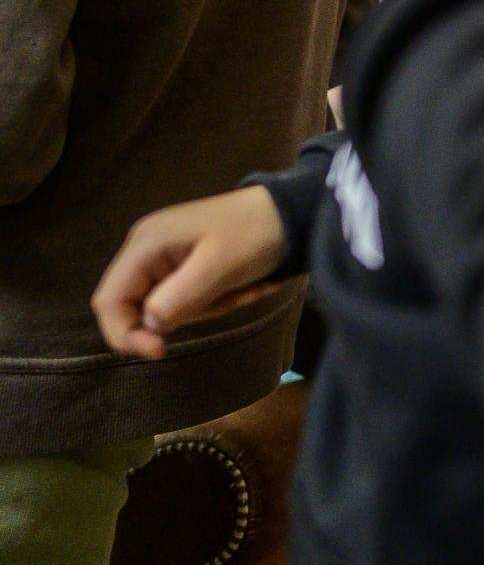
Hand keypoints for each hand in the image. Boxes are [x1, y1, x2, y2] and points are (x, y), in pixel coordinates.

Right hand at [92, 186, 288, 359]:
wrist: (293, 214)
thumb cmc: (256, 232)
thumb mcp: (221, 266)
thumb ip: (181, 297)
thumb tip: (149, 326)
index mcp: (146, 245)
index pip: (109, 301)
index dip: (126, 333)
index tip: (160, 351)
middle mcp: (147, 251)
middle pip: (139, 308)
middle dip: (184, 314)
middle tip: (226, 298)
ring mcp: (166, 259)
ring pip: (169, 309)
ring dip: (209, 307)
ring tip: (246, 287)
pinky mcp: (187, 268)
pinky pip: (190, 300)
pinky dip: (217, 301)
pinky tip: (247, 286)